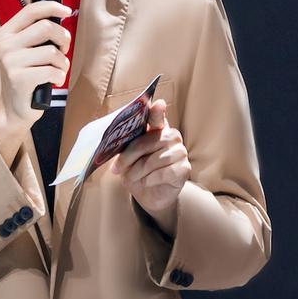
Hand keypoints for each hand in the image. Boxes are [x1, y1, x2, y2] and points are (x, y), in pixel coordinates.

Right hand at [0, 0, 71, 131]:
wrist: (12, 107)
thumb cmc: (25, 75)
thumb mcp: (25, 50)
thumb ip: (37, 33)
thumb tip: (61, 15)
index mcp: (6, 33)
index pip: (31, 10)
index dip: (52, 7)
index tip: (67, 11)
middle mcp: (5, 45)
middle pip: (46, 27)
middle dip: (63, 38)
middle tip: (63, 51)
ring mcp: (10, 61)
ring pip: (52, 51)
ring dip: (62, 62)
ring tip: (57, 70)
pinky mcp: (19, 78)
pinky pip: (52, 70)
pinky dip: (59, 76)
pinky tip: (53, 81)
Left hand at [110, 99, 190, 231]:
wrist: (149, 195)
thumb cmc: (138, 172)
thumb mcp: (128, 158)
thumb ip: (126, 145)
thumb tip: (113, 139)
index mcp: (157, 129)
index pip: (158, 116)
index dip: (157, 111)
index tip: (157, 103)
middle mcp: (172, 137)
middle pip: (150, 141)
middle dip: (130, 156)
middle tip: (117, 168)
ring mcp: (181, 152)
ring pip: (156, 159)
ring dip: (138, 171)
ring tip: (130, 177)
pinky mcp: (185, 169)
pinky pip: (165, 173)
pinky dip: (150, 180)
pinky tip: (146, 182)